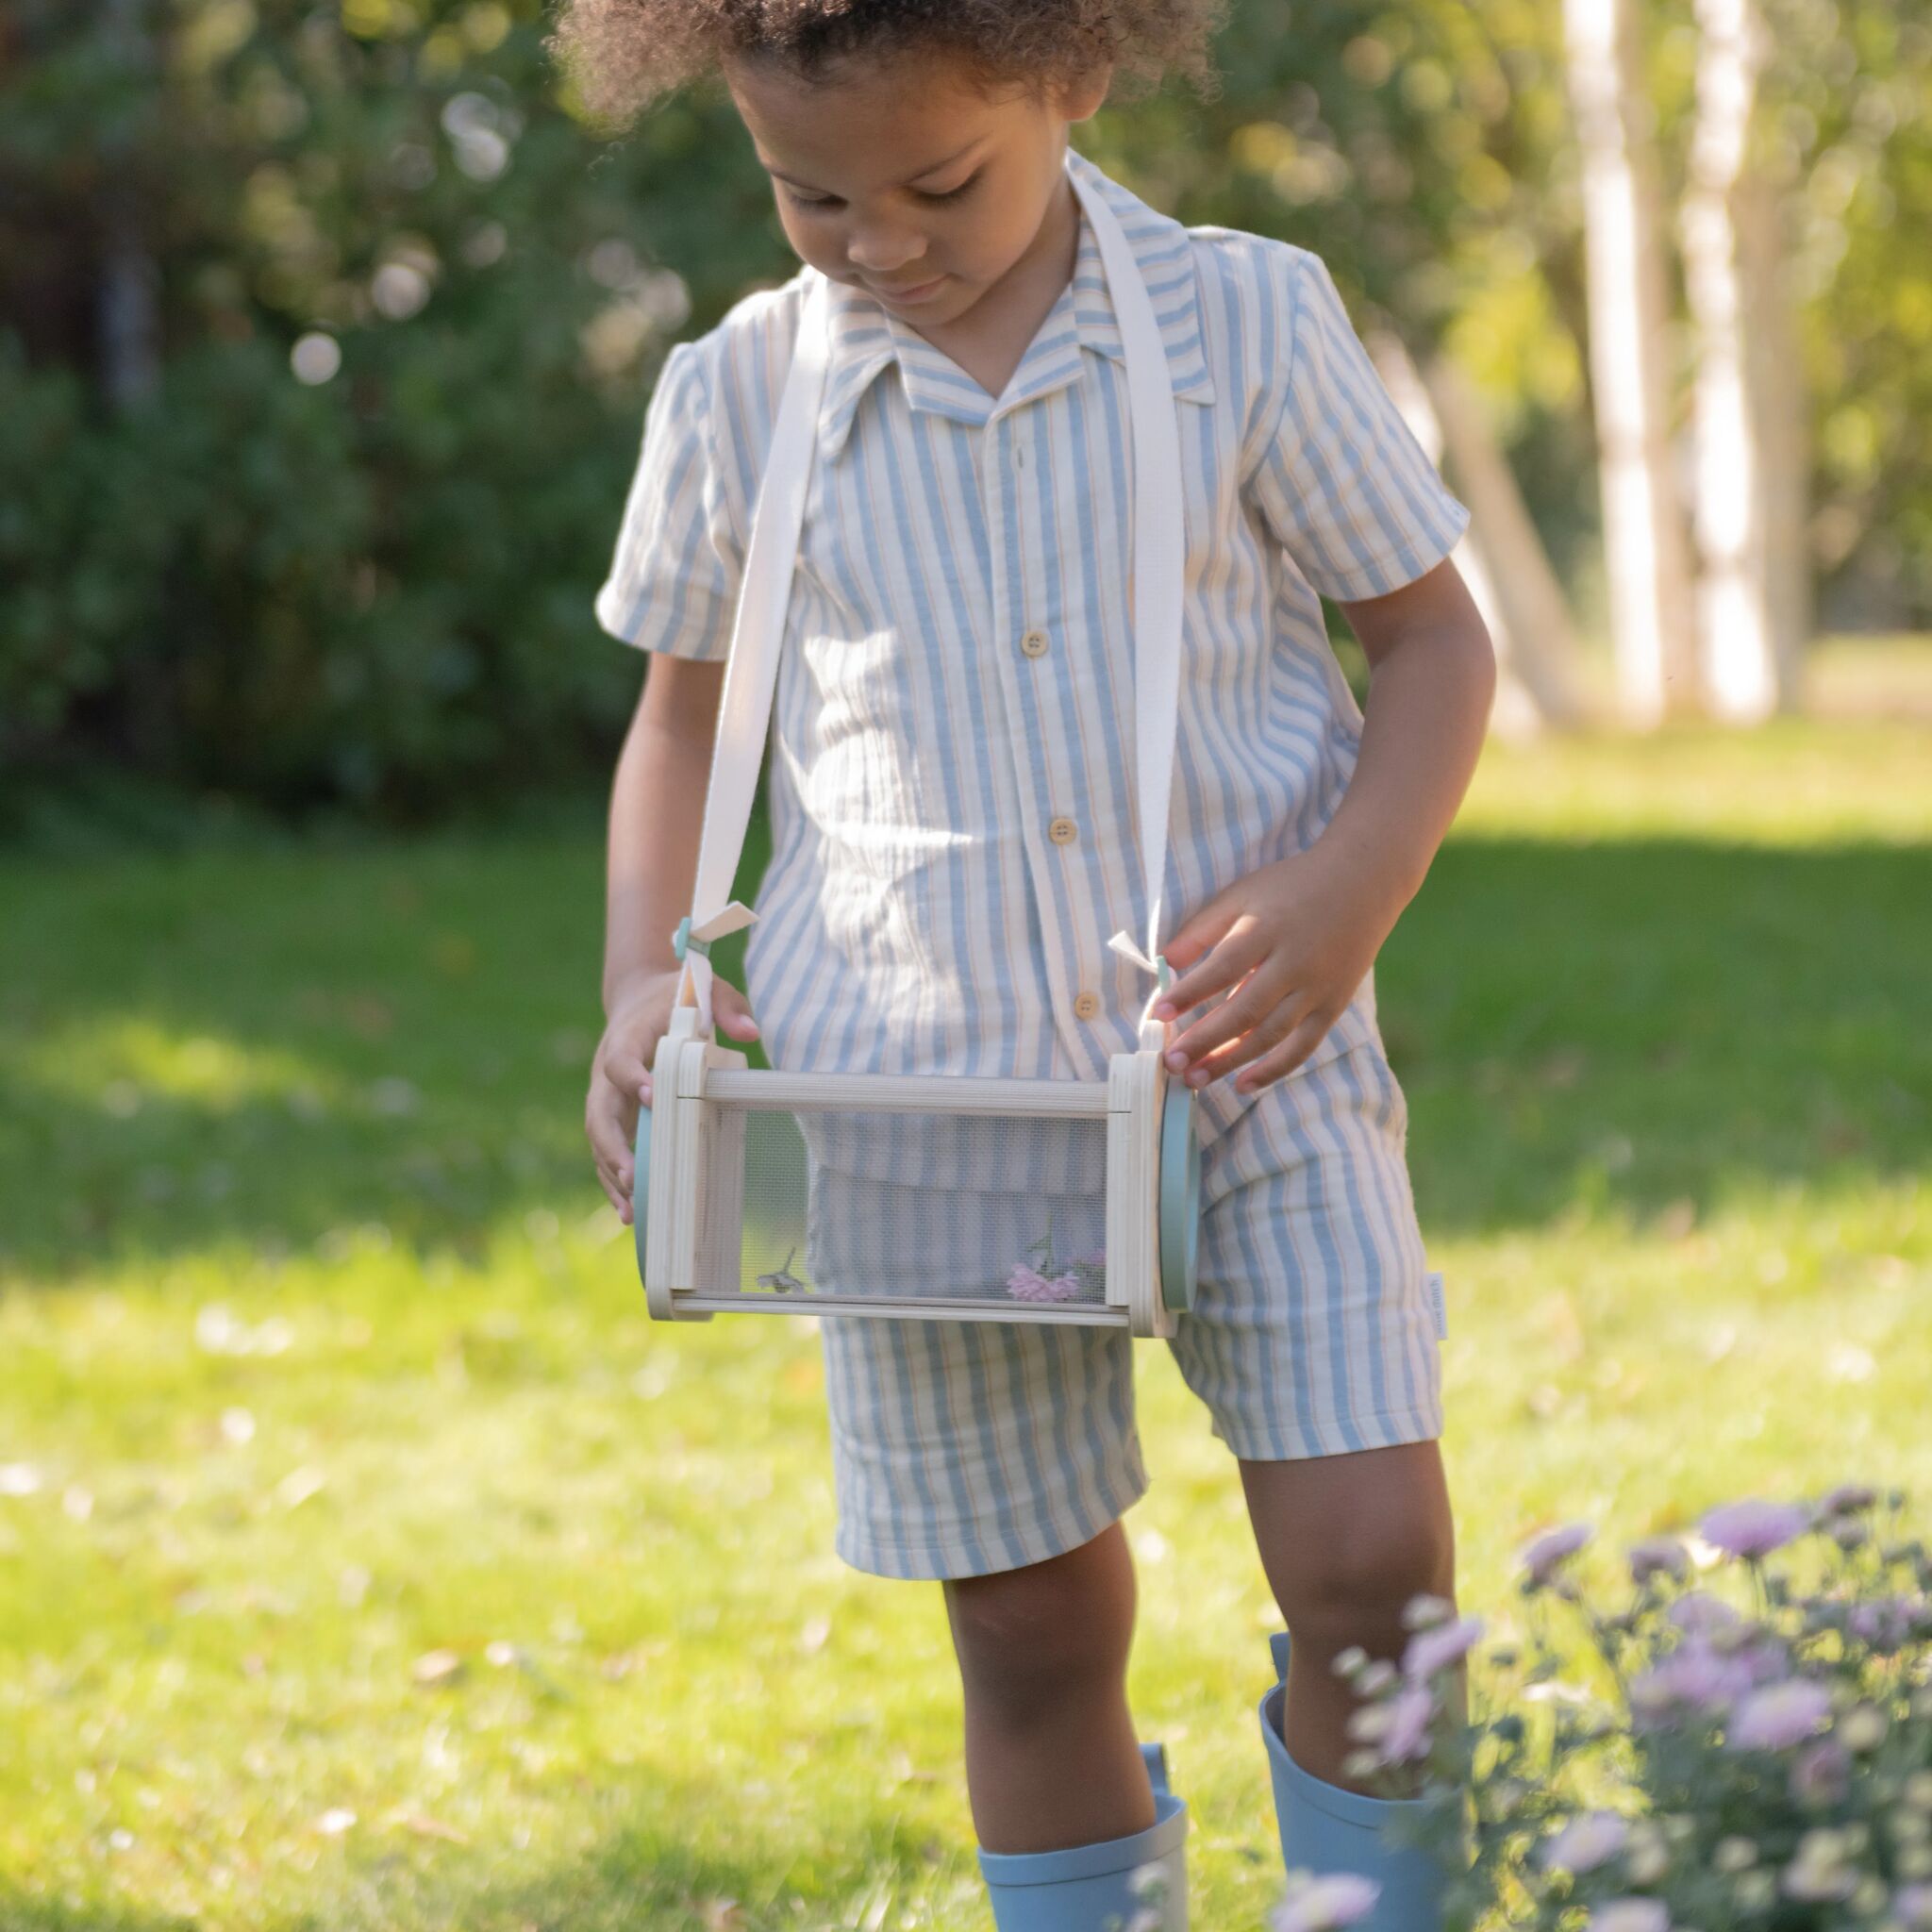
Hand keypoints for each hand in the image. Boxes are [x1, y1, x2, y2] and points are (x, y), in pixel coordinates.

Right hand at [585, 970, 759, 1222]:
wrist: (638, 998)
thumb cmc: (676, 996)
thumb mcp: (705, 988)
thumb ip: (727, 1005)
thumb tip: (752, 1032)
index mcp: (627, 1038)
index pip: (620, 1060)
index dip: (631, 1078)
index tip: (650, 1097)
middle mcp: (606, 1072)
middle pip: (598, 1112)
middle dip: (612, 1147)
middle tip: (632, 1177)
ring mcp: (607, 1097)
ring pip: (599, 1140)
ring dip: (612, 1175)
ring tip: (632, 1212)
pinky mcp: (615, 1116)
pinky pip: (609, 1151)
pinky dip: (616, 1181)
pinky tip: (633, 1213)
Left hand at [1151, 841, 1399, 1094]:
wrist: (1362, 883)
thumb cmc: (1291, 888)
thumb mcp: (1243, 894)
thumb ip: (1203, 928)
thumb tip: (1164, 960)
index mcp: (1267, 928)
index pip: (1224, 967)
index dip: (1190, 992)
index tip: (1158, 1013)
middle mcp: (1295, 962)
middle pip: (1246, 1010)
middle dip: (1205, 1040)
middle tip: (1171, 1062)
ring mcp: (1317, 988)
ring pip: (1271, 1035)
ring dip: (1231, 1061)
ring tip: (1195, 1078)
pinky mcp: (1333, 1006)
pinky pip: (1303, 1046)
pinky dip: (1274, 1069)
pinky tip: (1243, 1084)